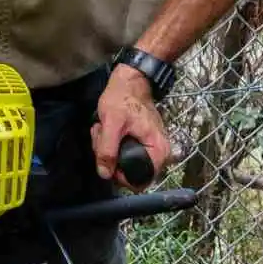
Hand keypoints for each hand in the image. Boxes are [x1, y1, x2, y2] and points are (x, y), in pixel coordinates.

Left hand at [91, 64, 172, 187]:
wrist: (131, 81)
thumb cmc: (123, 98)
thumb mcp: (111, 124)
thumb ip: (107, 149)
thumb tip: (105, 173)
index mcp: (158, 151)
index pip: (140, 182)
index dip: (120, 176)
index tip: (107, 159)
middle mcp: (160, 153)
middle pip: (130, 171)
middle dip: (110, 157)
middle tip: (102, 137)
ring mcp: (151, 148)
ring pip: (124, 161)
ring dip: (108, 148)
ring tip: (104, 129)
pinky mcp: (143, 142)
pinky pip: (124, 151)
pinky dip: (113, 142)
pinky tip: (108, 129)